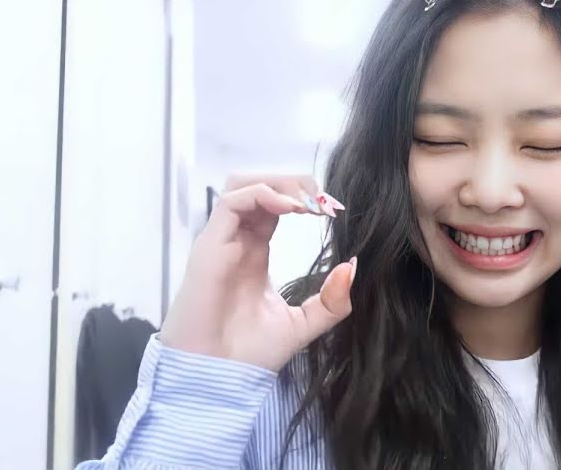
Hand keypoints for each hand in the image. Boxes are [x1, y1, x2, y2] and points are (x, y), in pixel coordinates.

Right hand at [160, 174, 353, 371]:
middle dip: (296, 183)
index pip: (276, 205)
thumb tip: (351, 267)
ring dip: (280, 182)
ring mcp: (221, 240)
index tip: (335, 211)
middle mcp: (237, 240)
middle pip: (260, 185)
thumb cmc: (249, 354)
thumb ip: (330, 301)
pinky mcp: (209, 246)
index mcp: (255, 252)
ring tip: (308, 203)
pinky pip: (232, 201)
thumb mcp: (302, 325)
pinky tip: (291, 209)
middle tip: (326, 203)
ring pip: (243, 184)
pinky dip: (264, 194)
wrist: (215, 378)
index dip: (305, 198)